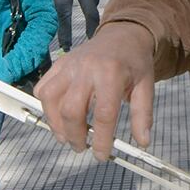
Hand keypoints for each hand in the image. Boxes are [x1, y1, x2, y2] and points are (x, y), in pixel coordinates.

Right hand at [35, 22, 155, 160]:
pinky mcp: (59, 64)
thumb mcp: (146, 87)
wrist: (122, 34)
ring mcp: (69, 65)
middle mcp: (87, 68)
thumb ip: (143, 115)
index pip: (103, 115)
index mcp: (112, 74)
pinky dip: (45, 106)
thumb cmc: (134, 63)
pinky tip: (57, 116)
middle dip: (74, 136)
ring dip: (55, 124)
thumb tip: (142, 142)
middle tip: (81, 147)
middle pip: (71, 110)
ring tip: (67, 137)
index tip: (101, 155)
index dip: (100, 139)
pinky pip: (42, 88)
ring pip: (50, 99)